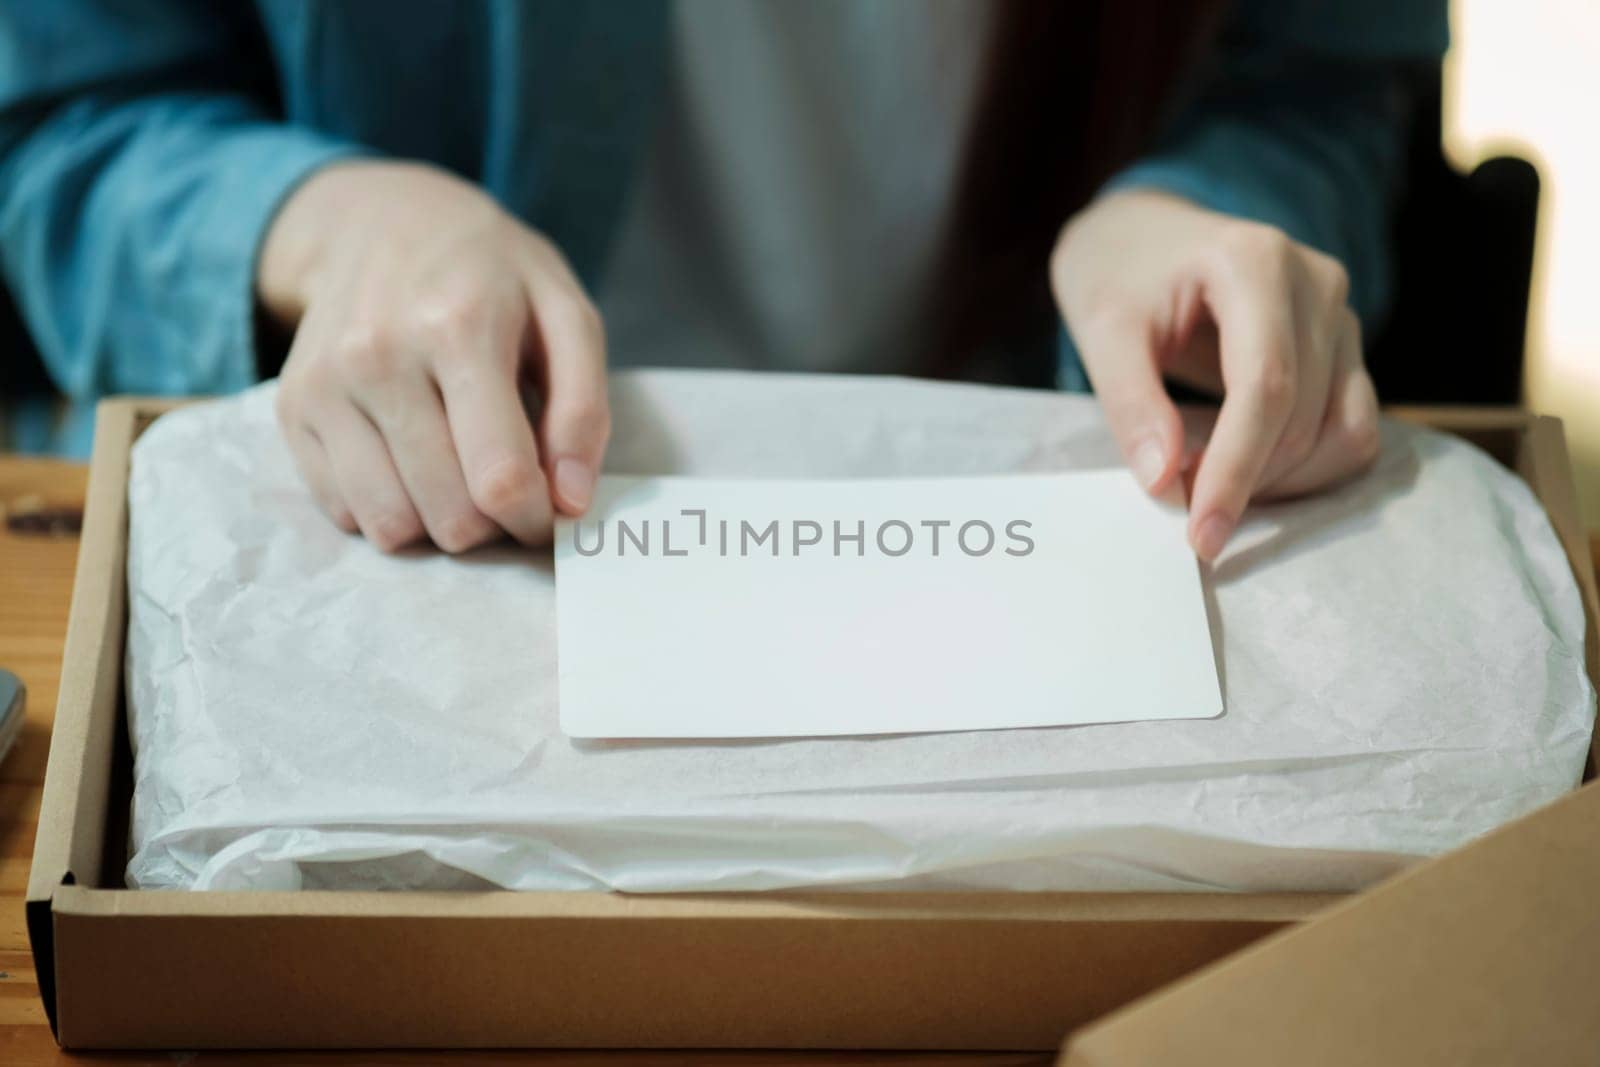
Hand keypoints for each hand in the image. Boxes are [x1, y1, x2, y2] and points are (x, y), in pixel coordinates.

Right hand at [259, 161, 608, 551]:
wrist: (380, 221)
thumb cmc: (491, 274)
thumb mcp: (565, 315)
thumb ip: (583, 409)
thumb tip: (571, 500)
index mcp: (458, 329)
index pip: (500, 476)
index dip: (535, 519)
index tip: (547, 514)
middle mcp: (378, 357)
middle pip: (449, 513)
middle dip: (491, 524)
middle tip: (503, 487)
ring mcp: (325, 385)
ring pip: (391, 525)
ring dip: (437, 524)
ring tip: (459, 476)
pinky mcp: (292, 409)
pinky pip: (346, 513)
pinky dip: (388, 508)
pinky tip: (410, 463)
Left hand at [1050, 190, 1379, 560]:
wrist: (1145, 237)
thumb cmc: (1118, 275)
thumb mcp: (1102, 330)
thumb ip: (1131, 403)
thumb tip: (1165, 483)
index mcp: (1255, 262)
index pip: (1266, 387)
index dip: (1236, 469)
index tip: (1201, 534)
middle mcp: (1317, 283)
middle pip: (1302, 417)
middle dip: (1246, 480)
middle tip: (1177, 500)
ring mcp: (1340, 315)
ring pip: (1344, 430)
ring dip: (1281, 481)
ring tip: (1208, 481)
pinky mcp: (1344, 347)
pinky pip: (1353, 428)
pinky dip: (1308, 468)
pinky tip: (1247, 470)